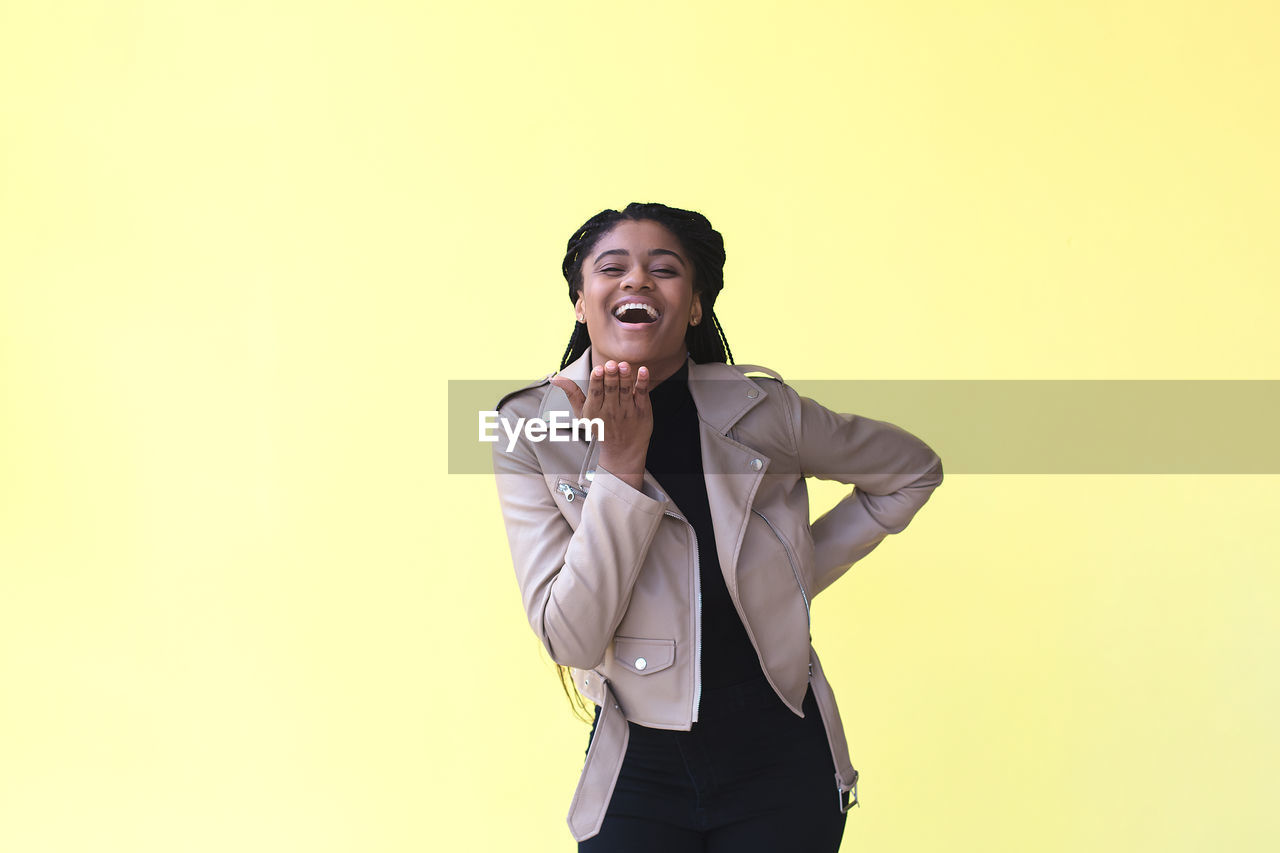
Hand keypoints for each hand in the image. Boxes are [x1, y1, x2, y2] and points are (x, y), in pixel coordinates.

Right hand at [549, 360, 650, 490]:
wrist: (623, 451)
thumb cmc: (601, 427)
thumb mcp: (582, 413)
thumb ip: (571, 392)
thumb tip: (555, 378)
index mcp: (595, 410)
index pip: (595, 393)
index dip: (596, 381)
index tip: (597, 369)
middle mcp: (611, 411)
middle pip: (611, 390)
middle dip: (611, 377)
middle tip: (611, 364)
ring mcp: (628, 411)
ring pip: (626, 391)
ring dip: (625, 377)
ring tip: (624, 365)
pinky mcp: (642, 410)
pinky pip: (643, 394)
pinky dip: (642, 382)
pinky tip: (644, 371)